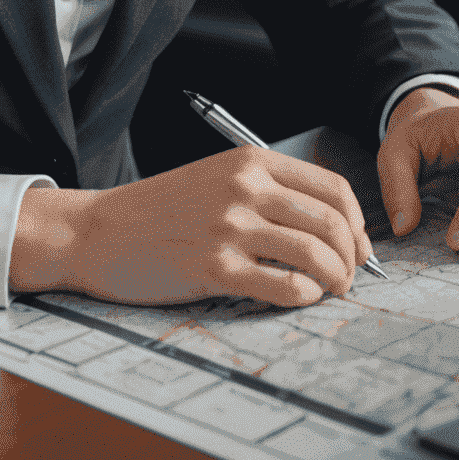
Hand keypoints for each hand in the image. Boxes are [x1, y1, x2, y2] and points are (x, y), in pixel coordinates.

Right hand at [10, 146, 373, 307]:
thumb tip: (330, 227)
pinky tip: (299, 297)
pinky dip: (304, 297)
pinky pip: (284, 286)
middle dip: (353, 257)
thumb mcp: (217, 180)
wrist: (100, 230)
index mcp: (250, 162)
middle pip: (333, 222)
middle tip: (349, 277)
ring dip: (337, 279)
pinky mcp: (215, 268)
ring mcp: (229, 227)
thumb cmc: (161, 210)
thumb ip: (267, 193)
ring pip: (316, 253)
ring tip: (330, 291)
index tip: (358, 247)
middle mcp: (244, 188)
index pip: (332, 188)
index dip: (358, 223)